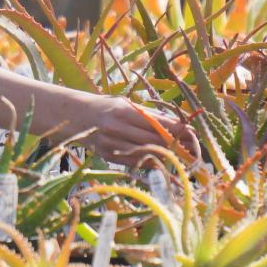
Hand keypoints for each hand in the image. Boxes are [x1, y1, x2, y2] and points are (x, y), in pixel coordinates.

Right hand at [78, 95, 197, 164]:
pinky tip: (162, 162)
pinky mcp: (108, 156)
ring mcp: (111, 143)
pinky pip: (134, 162)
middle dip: (176, 144)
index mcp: (123, 111)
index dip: (176, 129)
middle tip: (192, 148)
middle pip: (154, 140)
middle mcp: (116, 128)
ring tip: (182, 156)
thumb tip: (175, 125)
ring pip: (146, 153)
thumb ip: (147, 115)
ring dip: (166, 155)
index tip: (192, 132)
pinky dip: (150, 162)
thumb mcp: (124, 104)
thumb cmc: (105, 107)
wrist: (74, 117)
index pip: (156, 122)